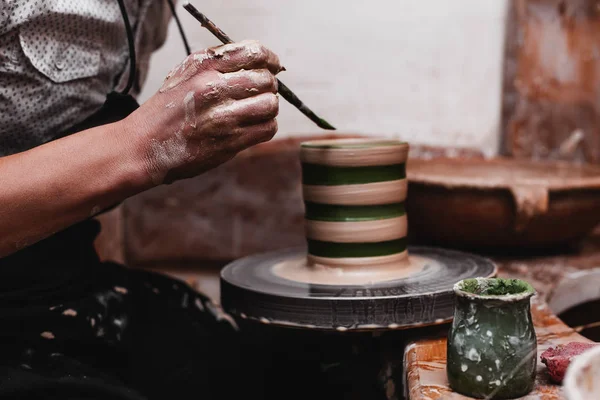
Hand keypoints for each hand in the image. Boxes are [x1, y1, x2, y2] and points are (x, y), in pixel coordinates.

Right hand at [127, 40, 282, 184]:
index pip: (253, 52)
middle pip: (265, 80)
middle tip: (262, 93)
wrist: (143, 147)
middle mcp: (213, 88)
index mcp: (203, 66)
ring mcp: (223, 117)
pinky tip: (254, 126)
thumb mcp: (184, 75)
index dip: (270, 59)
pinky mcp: (230, 141)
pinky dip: (266, 126)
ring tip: (257, 111)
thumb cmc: (164, 112)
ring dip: (268, 107)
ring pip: (269, 105)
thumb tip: (257, 63)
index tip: (273, 66)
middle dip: (269, 86)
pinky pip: (267, 128)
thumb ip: (217, 65)